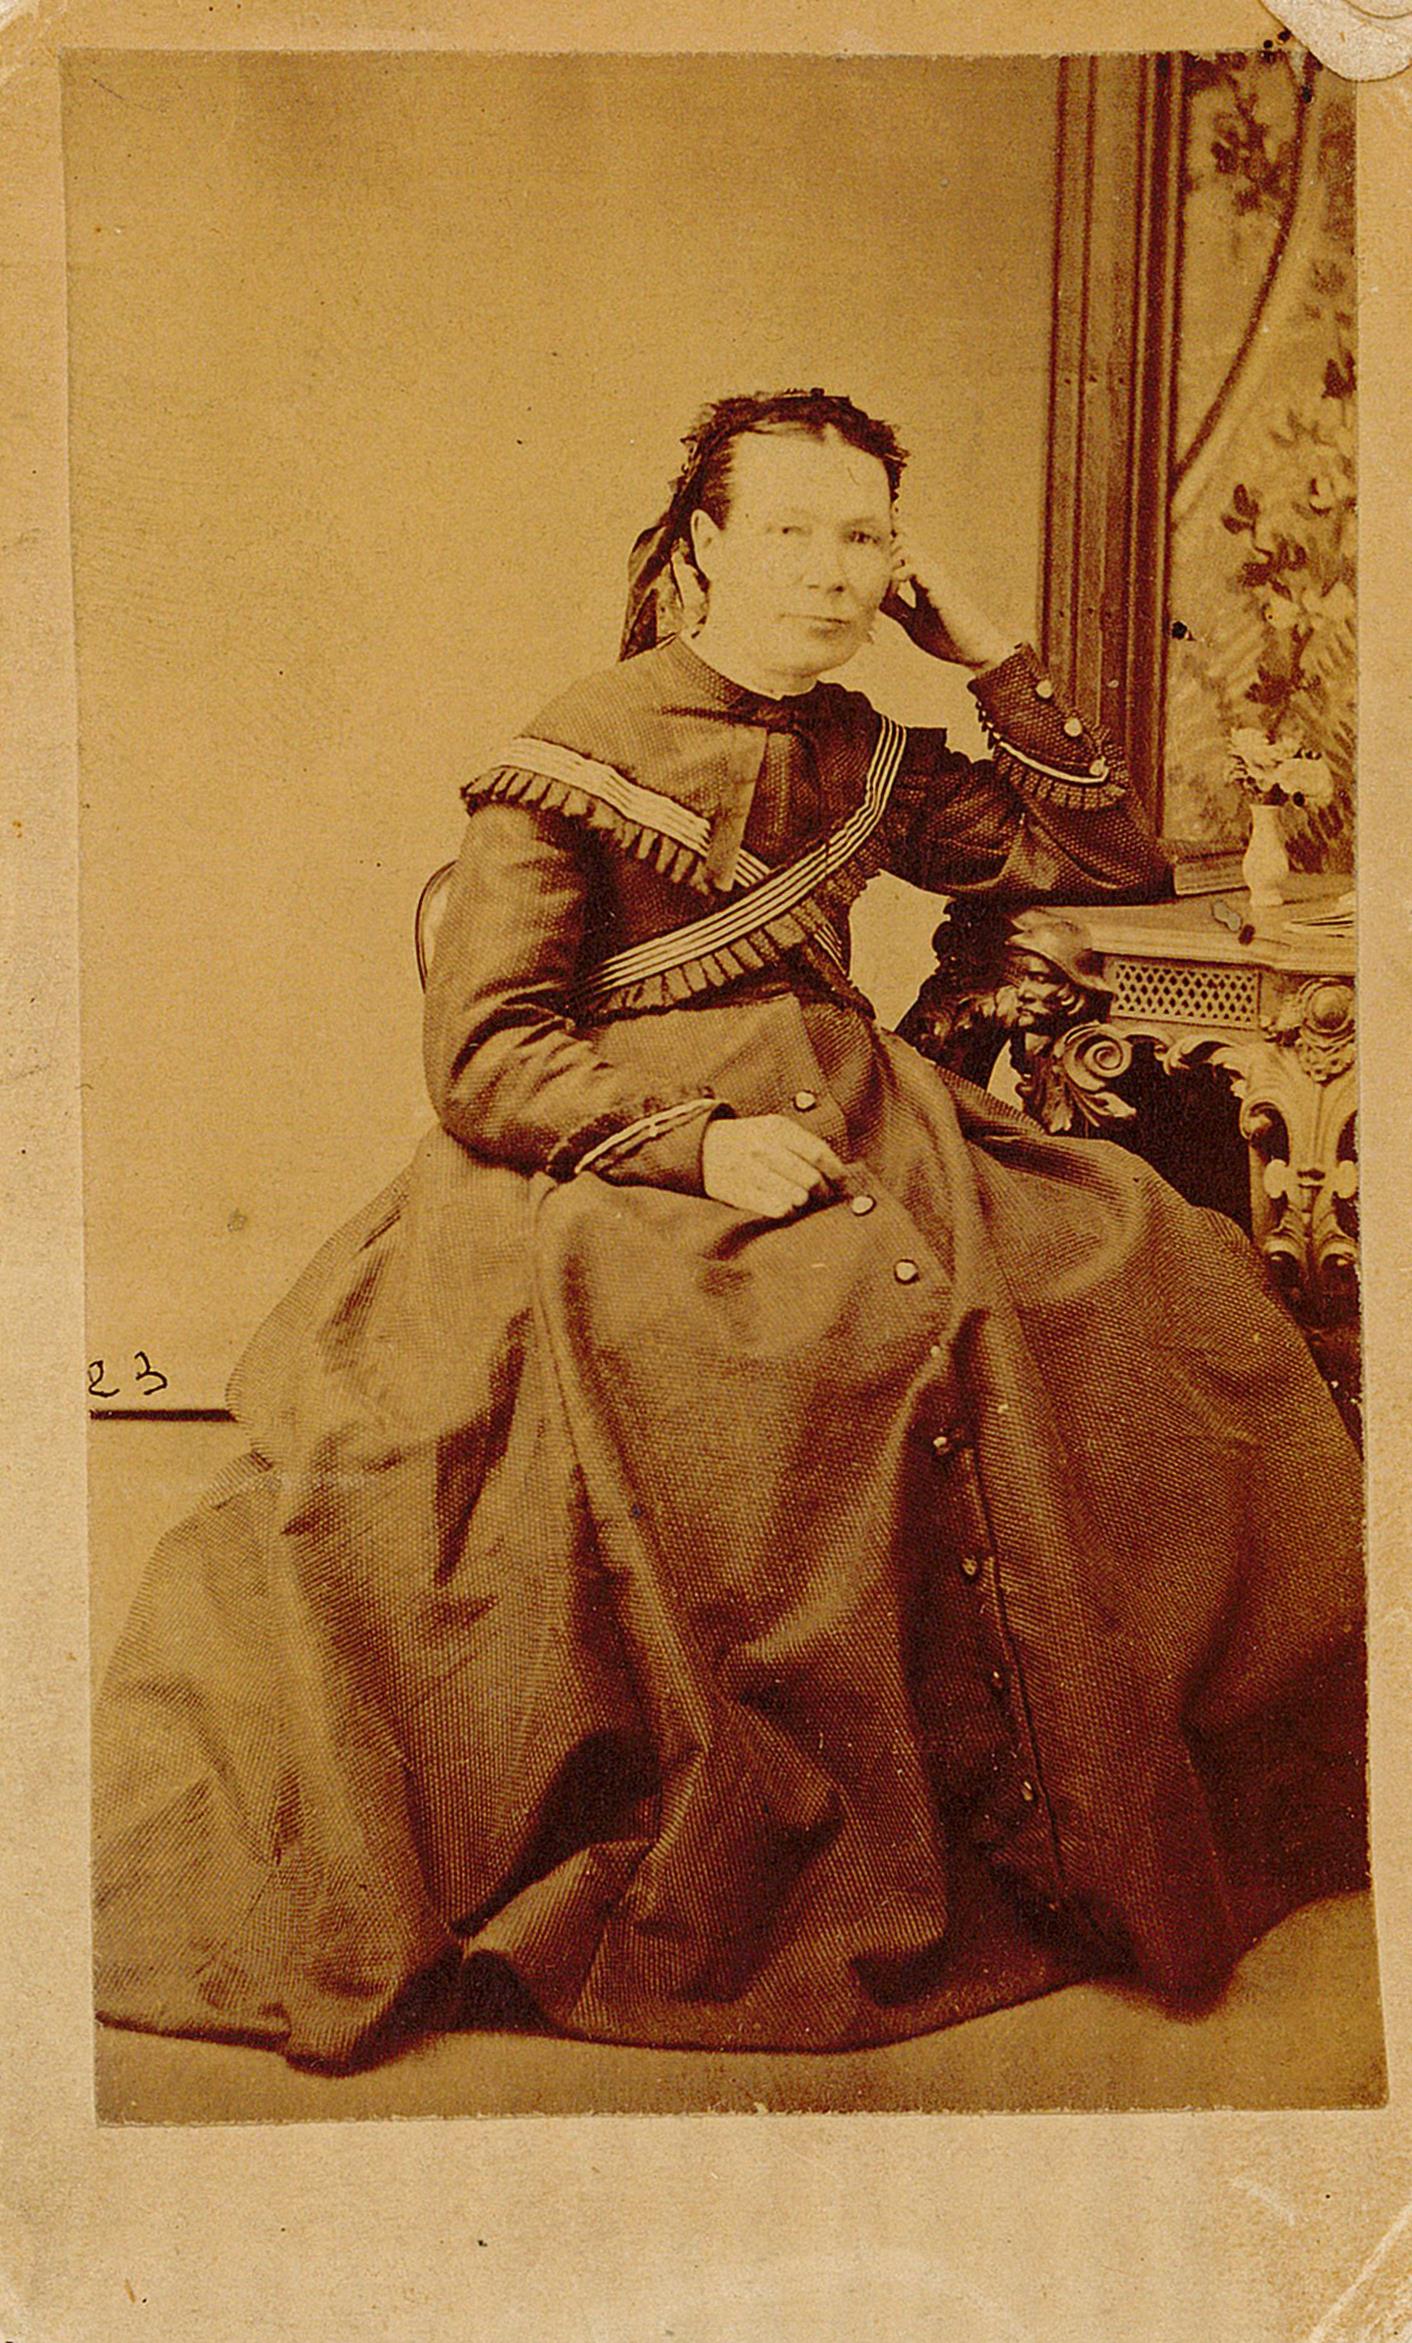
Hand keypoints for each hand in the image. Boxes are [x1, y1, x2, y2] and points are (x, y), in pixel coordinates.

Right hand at [701, 1115, 846, 1218]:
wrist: (703, 1147)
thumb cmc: (750, 1140)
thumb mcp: (774, 1128)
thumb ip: (803, 1144)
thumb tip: (838, 1174)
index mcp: (776, 1129)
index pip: (818, 1153)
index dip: (837, 1172)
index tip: (843, 1182)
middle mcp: (762, 1148)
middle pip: (810, 1179)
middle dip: (824, 1191)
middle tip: (824, 1195)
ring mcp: (750, 1171)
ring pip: (797, 1197)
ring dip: (806, 1202)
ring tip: (804, 1200)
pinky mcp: (739, 1193)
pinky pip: (778, 1209)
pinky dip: (789, 1210)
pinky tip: (787, 1205)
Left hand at [882, 541, 1016, 671]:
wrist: (973, 649)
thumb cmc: (947, 636)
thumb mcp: (913, 621)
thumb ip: (896, 608)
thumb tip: (876, 598)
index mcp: (921, 577)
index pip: (902, 549)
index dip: (887, 538)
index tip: (866, 536)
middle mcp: (928, 571)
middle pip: (900, 540)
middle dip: (879, 553)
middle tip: (870, 580)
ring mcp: (934, 576)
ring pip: (903, 548)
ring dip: (887, 565)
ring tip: (883, 592)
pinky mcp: (938, 588)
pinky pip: (913, 568)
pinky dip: (897, 576)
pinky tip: (892, 593)